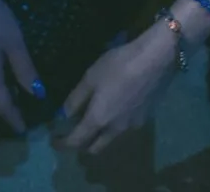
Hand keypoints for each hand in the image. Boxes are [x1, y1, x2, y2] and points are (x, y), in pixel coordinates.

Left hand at [55, 26, 177, 155]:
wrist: (155, 60)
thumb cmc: (119, 65)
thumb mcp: (91, 77)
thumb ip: (76, 99)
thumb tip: (63, 115)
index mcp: (98, 120)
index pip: (76, 142)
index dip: (62, 143)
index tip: (54, 140)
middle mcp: (115, 129)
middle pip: (94, 148)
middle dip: (82, 144)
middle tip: (75, 131)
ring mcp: (132, 126)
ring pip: (111, 139)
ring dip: (100, 135)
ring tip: (96, 117)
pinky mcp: (145, 118)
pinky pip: (125, 128)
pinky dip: (115, 124)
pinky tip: (117, 106)